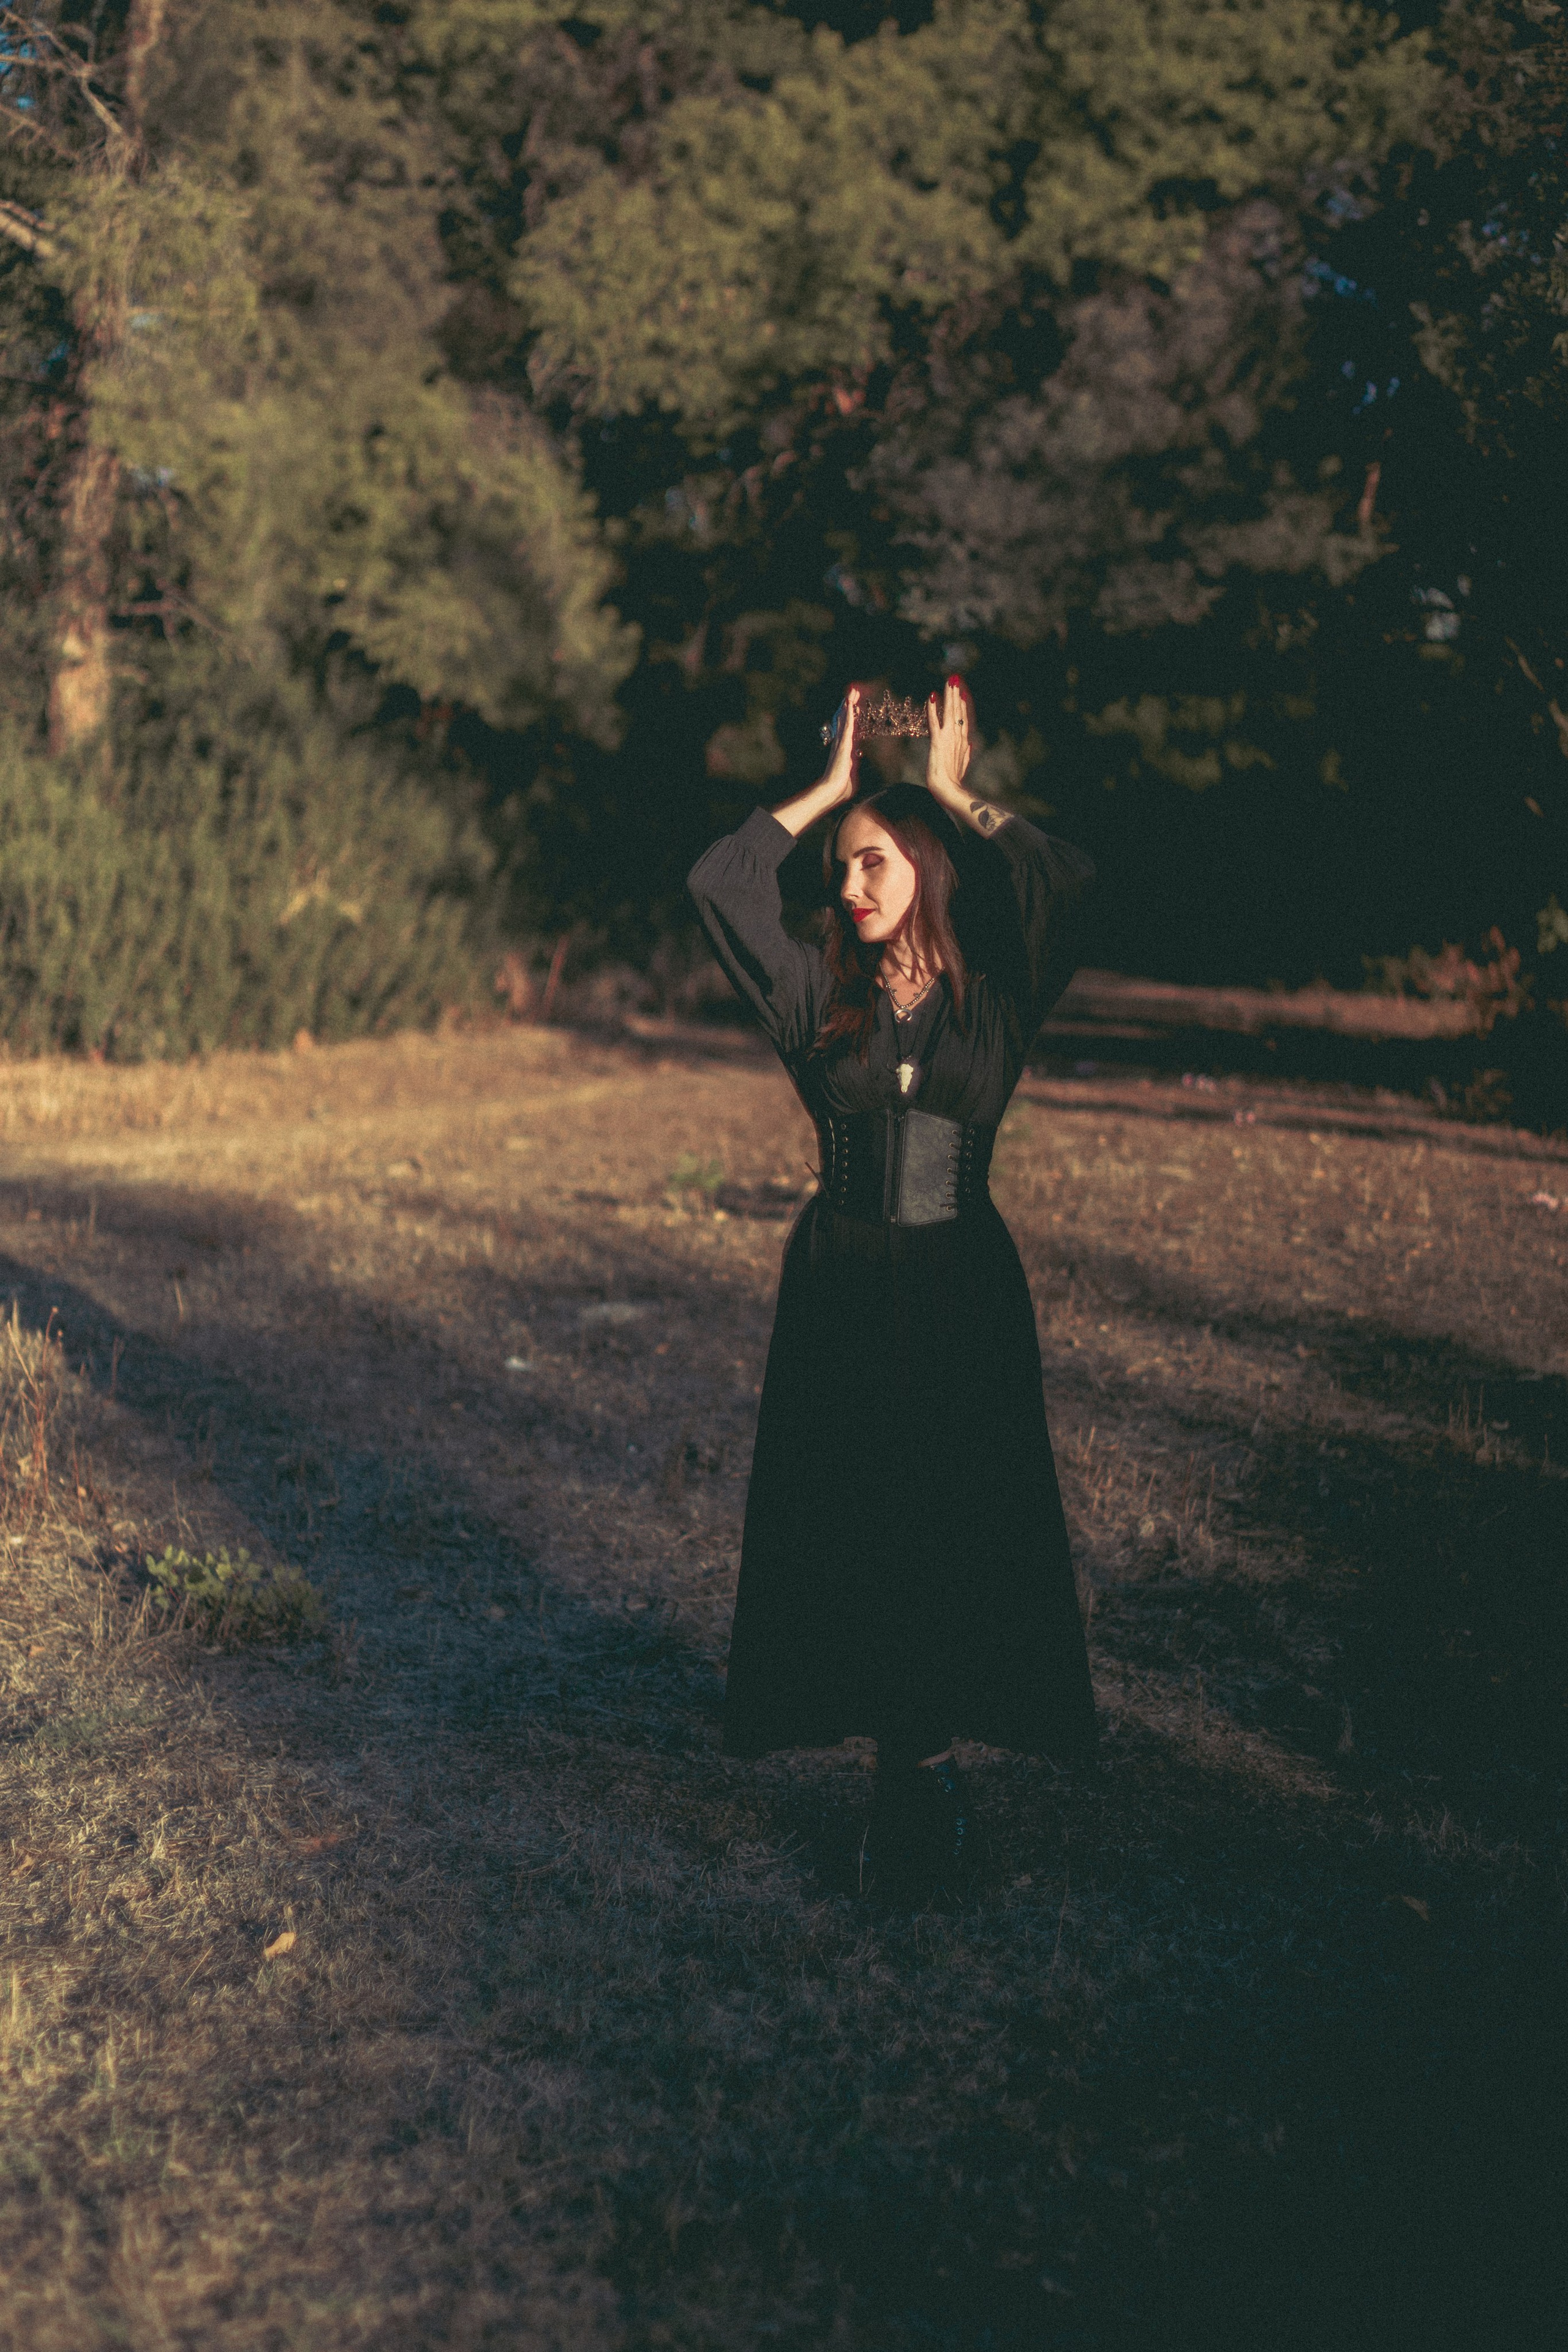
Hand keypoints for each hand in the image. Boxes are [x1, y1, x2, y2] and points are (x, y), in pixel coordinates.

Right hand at [822, 684, 860, 806]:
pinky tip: (850, 705)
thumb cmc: (841, 787)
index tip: (852, 706)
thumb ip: (851, 768)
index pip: (847, 729)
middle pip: (845, 720)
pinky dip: (849, 715)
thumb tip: (851, 769)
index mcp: (843, 749)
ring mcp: (841, 742)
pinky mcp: (843, 744)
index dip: (849, 716)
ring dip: (849, 706)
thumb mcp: (850, 774)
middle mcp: (840, 742)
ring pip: (845, 720)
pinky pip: (847, 727)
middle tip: (852, 692)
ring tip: (852, 692)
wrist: (832, 790)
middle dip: (848, 706)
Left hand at [925, 676, 970, 803]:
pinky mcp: (938, 741)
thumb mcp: (962, 765)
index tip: (962, 693)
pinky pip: (934, 721)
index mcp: (964, 742)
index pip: (963, 719)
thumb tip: (970, 744)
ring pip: (949, 712)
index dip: (963, 705)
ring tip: (949, 682)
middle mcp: (958, 737)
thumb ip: (966, 753)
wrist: (949, 790)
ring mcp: (949, 738)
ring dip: (949, 696)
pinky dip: (933, 709)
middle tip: (954, 679)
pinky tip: (932, 697)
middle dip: (956, 694)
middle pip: (958, 711)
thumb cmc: (953, 781)